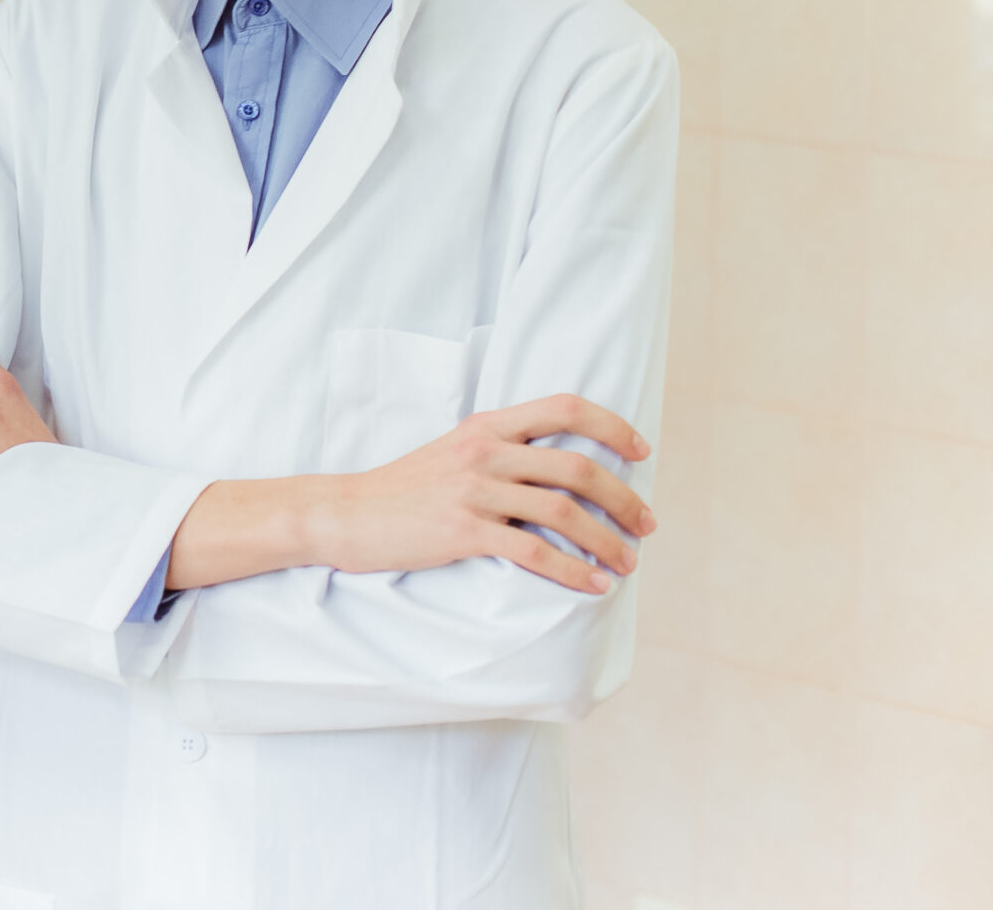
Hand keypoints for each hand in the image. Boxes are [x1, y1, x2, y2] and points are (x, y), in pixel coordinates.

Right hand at [307, 394, 656, 594]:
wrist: (346, 514)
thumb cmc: (404, 489)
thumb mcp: (453, 451)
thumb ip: (502, 451)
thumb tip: (562, 470)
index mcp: (487, 426)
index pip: (565, 408)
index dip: (612, 427)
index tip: (641, 451)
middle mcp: (484, 451)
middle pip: (577, 466)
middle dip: (624, 498)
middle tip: (646, 525)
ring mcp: (473, 491)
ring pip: (562, 511)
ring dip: (606, 540)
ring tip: (628, 562)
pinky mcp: (462, 531)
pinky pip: (533, 552)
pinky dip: (572, 571)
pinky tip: (592, 585)